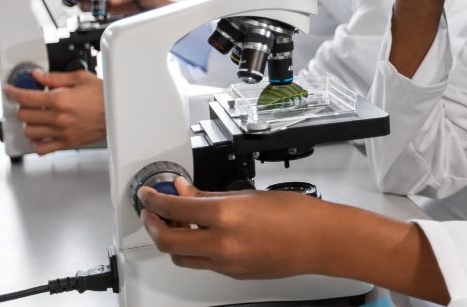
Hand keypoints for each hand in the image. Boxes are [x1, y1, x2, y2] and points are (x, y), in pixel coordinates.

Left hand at [3, 69, 104, 153]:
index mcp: (59, 100)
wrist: (120, 112)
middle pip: (24, 115)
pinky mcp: (67, 143)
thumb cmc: (105, 95)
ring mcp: (61, 132)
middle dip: (21, 106)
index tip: (9, 90)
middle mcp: (58, 118)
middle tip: (27, 101)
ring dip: (28, 123)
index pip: (25, 97)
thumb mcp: (80, 78)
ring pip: (29, 132)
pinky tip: (40, 134)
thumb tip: (38, 75)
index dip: (12, 92)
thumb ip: (55, 77)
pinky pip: (42, 148)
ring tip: (35, 117)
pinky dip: (36, 143)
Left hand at [138, 178, 324, 278]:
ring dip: (172, 240)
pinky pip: (203, 263)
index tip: (148, 195)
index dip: (153, 200)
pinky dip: (195, 248)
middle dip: (153, 224)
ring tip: (178, 222)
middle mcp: (222, 243)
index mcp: (225, 215)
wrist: (319, 239)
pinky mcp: (232, 274)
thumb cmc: (295, 214)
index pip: (173, 208)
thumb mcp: (247, 195)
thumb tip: (185, 191)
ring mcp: (226, 263)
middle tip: (152, 211)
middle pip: (167, 240)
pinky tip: (202, 233)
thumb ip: (209, 195)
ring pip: (181, 257)